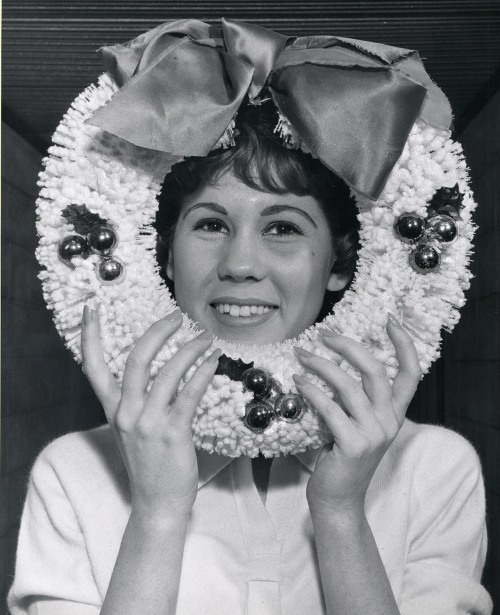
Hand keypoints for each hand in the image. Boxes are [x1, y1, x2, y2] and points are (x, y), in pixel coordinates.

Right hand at [81, 306, 219, 519]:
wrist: (158, 504)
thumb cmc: (150, 464)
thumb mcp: (133, 431)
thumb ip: (138, 403)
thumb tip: (161, 372)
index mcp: (114, 410)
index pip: (93, 369)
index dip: (90, 338)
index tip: (91, 310)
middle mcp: (127, 413)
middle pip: (136, 360)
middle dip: (157, 333)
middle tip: (177, 317)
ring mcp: (148, 424)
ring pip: (167, 373)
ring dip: (190, 350)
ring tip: (207, 338)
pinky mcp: (172, 433)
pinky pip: (189, 394)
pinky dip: (203, 372)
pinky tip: (213, 361)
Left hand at [293, 314, 420, 517]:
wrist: (337, 500)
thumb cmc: (341, 457)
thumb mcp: (356, 425)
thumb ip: (355, 399)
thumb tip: (331, 363)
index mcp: (393, 414)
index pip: (411, 375)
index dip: (404, 345)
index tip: (391, 320)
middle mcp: (389, 422)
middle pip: (376, 371)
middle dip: (349, 346)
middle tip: (324, 334)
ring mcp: (373, 435)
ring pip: (349, 386)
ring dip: (321, 365)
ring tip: (301, 356)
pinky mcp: (352, 445)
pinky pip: (329, 408)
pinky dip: (312, 391)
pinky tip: (298, 382)